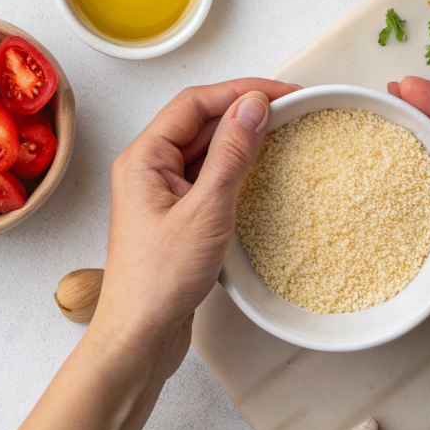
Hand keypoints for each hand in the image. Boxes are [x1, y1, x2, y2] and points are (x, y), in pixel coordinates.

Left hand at [92, 78, 297, 368]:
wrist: (138, 338)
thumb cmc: (159, 281)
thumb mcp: (205, 211)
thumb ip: (231, 154)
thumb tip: (254, 106)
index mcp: (143, 157)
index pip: (195, 103)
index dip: (240, 90)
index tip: (283, 92)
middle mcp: (148, 168)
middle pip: (200, 121)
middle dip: (244, 111)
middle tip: (291, 109)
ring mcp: (162, 192)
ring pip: (206, 148)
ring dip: (241, 139)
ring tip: (283, 134)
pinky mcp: (176, 215)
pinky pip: (209, 176)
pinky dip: (236, 168)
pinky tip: (261, 171)